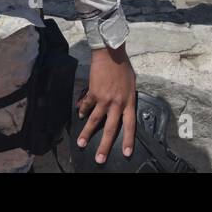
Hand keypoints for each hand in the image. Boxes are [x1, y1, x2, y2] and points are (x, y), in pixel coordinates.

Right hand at [77, 44, 136, 163]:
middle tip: (99, 159)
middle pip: (111, 129)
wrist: (111, 53)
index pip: (130, 125)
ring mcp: (104, 99)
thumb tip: (122, 106)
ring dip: (87, 133)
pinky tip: (79, 115)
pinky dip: (83, 110)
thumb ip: (127, 97)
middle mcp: (117, 103)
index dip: (128, 140)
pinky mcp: (93, 92)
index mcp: (129, 101)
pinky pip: (87, 105)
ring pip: (95, 121)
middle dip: (105, 146)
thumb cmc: (123, 66)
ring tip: (81, 143)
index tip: (126, 153)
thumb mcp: (131, 83)